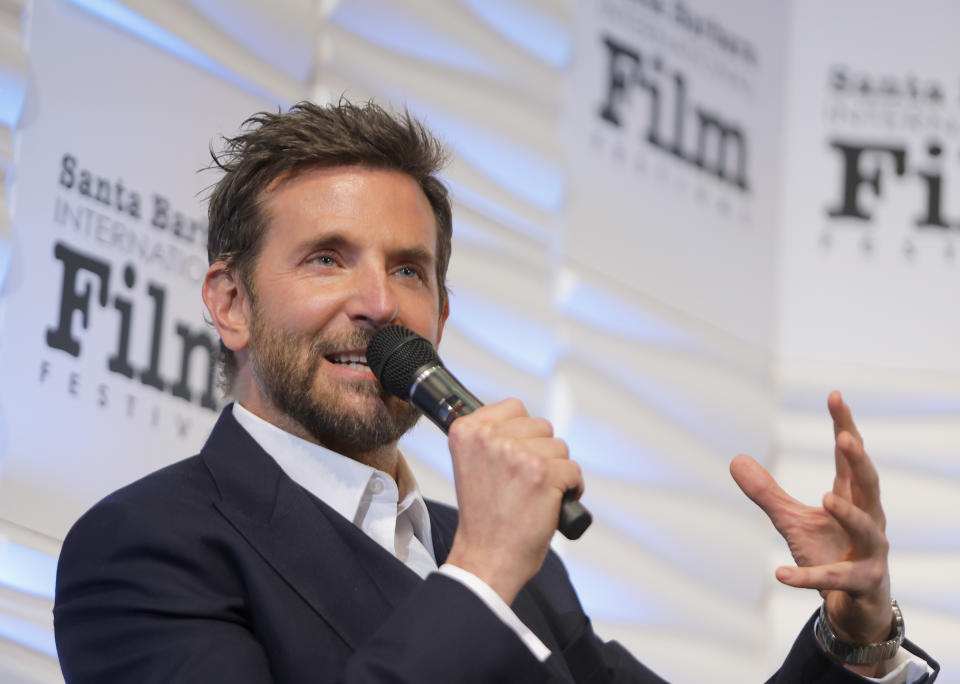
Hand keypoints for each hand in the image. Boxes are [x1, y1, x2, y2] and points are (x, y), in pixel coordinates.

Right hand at [444, 399, 582, 603]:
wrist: (486, 558)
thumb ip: (491, 437)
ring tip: (534, 495)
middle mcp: (490, 437)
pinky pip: (574, 470)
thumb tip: (525, 422)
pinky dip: (571, 489)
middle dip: (540, 452)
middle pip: (541, 426)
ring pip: (560, 447)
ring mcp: (518, 454)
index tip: (511, 460)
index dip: (521, 434)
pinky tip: (552, 505)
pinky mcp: (545, 474)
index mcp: (467, 430)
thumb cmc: (483, 517)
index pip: (514, 407)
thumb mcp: (472, 463)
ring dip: (555, 470)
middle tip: (522, 484)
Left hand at [730, 392, 892, 662]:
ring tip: (826, 499)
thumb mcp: (792, 520)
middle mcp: (869, 521)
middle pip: (869, 486)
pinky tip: (780, 575)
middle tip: (846, 439)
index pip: (849, 459)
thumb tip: (734, 459)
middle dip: (860, 462)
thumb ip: (766, 491)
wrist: (853, 606)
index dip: (844, 427)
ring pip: (867, 529)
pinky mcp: (863, 584)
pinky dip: (809, 577)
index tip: (834, 396)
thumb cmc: (830, 552)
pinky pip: (836, 579)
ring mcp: (871, 554)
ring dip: (848, 514)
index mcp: (853, 500)